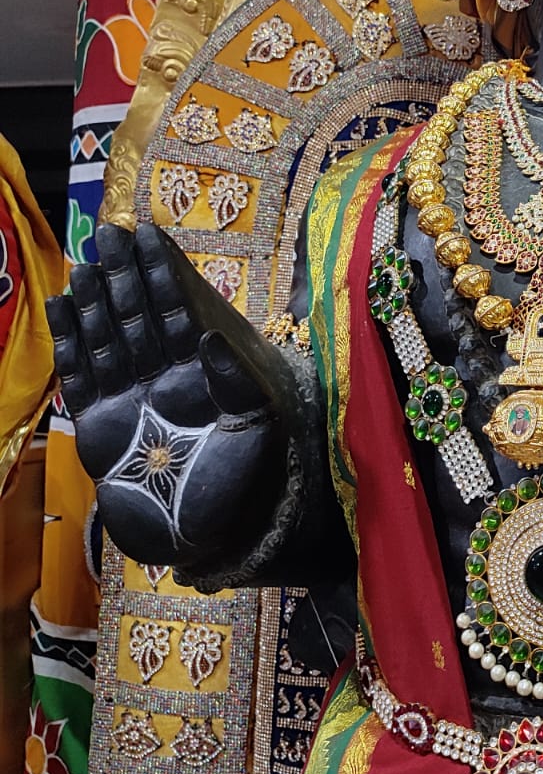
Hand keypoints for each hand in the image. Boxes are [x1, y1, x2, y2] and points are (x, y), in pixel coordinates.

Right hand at [47, 222, 287, 566]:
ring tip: (82, 264)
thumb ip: (233, 381)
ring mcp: (128, 402)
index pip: (176, 313)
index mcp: (201, 376)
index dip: (163, 274)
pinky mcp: (98, 427)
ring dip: (93, 303)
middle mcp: (162, 382)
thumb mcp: (251, 429)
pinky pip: (80, 376)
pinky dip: (69, 343)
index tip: (150, 236)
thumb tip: (208, 335)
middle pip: (137, 318)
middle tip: (108, 232)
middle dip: (124, 275)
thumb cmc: (239, 489)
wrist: (203, 541)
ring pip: (106, 340)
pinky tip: (61, 308)